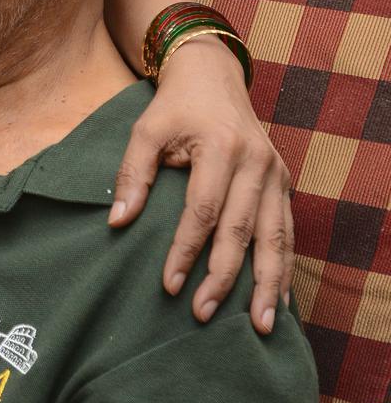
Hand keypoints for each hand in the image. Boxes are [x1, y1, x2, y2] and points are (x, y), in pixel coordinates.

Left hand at [109, 38, 292, 333]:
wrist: (214, 77)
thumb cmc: (175, 107)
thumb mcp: (145, 130)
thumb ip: (133, 175)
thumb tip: (117, 222)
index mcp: (220, 147)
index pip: (203, 210)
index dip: (186, 250)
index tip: (169, 285)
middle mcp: (256, 163)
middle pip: (241, 231)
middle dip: (223, 277)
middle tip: (204, 314)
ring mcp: (276, 174)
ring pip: (275, 238)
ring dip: (267, 284)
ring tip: (259, 325)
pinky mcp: (284, 183)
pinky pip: (286, 233)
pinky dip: (283, 269)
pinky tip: (278, 302)